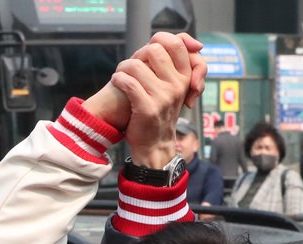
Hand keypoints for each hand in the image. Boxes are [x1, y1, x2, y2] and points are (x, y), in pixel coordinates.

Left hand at [85, 33, 201, 136]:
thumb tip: (184, 39)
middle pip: (154, 50)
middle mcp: (177, 85)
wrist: (155, 144)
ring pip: (136, 66)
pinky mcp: (147, 108)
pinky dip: (118, 79)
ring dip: (123, 68)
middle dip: (138, 54)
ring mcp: (163, 97)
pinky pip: (128, 83)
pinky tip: (117, 82)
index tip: (149, 53)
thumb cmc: (161, 111)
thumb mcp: (175, 87)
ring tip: (121, 75)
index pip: (177, 43)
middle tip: (132, 66)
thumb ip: (176, 64)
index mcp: (186, 76)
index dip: (159, 40)